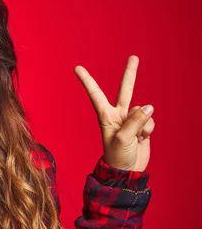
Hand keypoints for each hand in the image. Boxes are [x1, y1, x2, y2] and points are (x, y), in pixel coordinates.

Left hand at [74, 55, 154, 171]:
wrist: (127, 171)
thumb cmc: (117, 157)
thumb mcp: (122, 139)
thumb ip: (135, 121)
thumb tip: (148, 106)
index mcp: (105, 116)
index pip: (95, 94)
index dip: (87, 80)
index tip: (77, 67)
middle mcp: (118, 114)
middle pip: (125, 90)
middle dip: (130, 74)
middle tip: (134, 57)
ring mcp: (130, 119)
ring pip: (143, 111)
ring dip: (143, 125)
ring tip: (135, 138)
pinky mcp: (142, 126)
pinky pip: (150, 121)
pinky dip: (149, 130)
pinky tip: (142, 138)